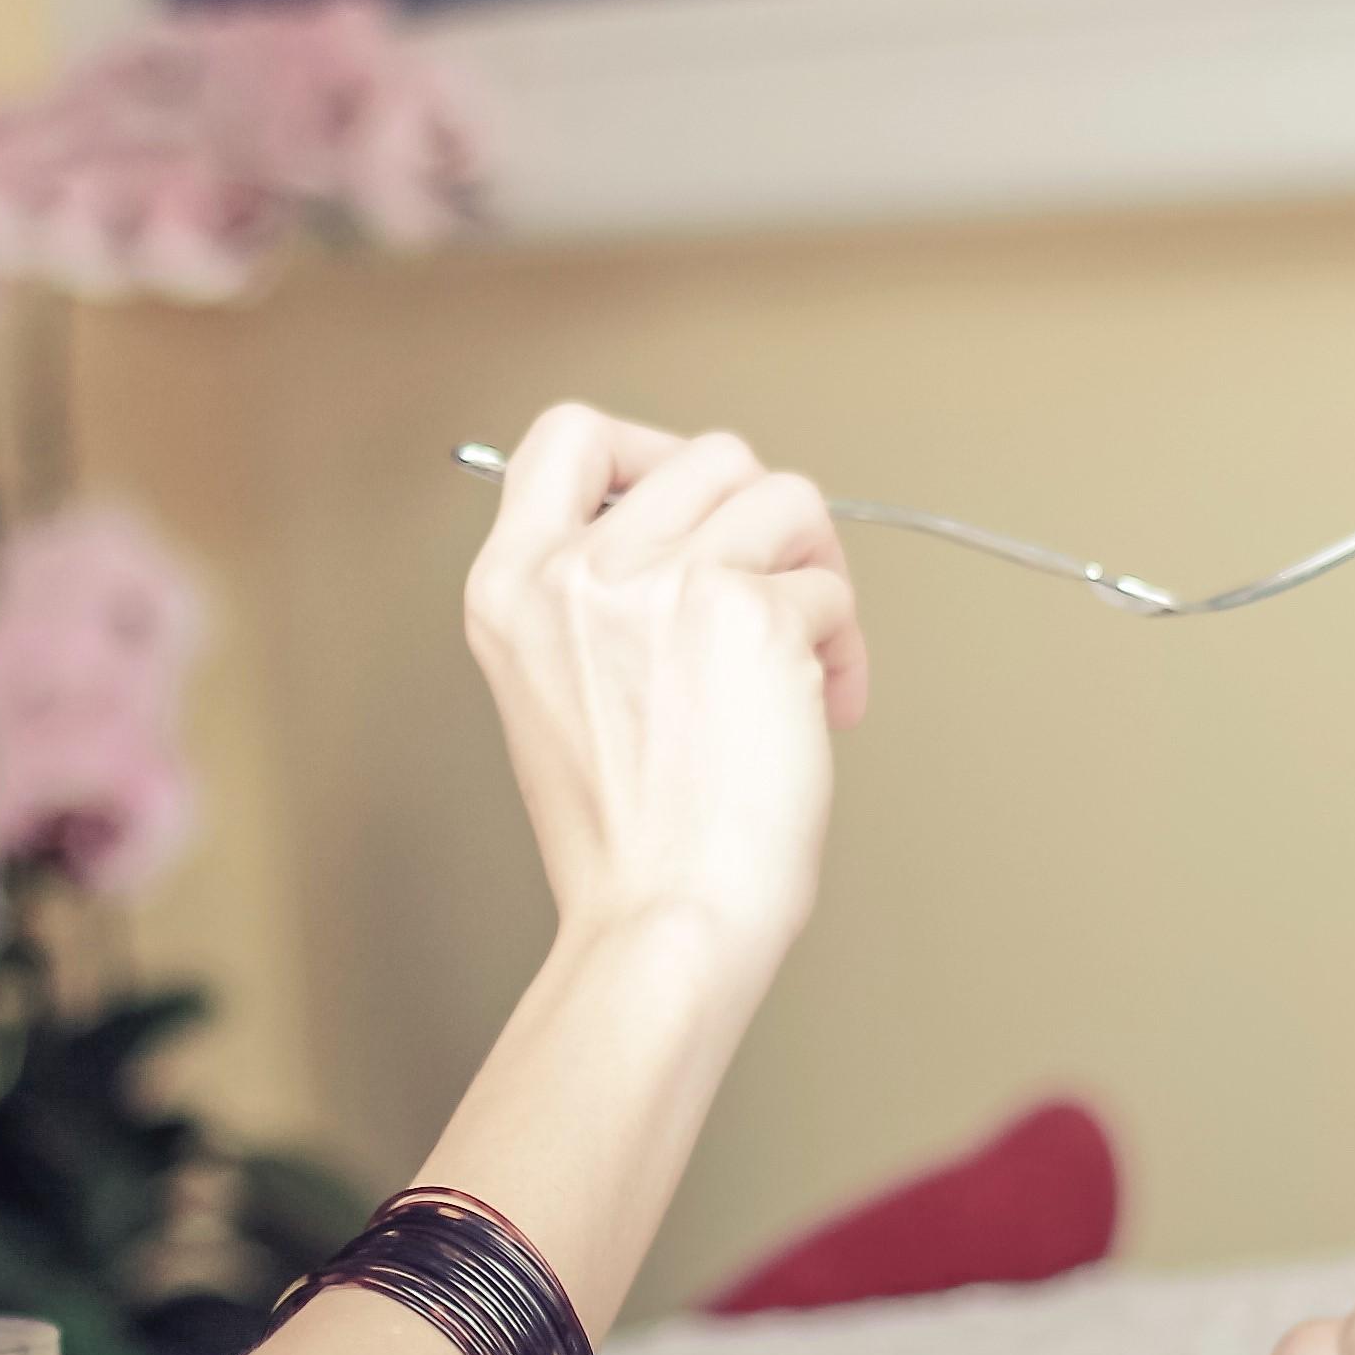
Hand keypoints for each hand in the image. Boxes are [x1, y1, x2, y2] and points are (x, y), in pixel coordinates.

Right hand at [461, 404, 867, 982]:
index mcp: (512, 586)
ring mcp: (664, 582)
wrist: (664, 917)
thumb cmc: (625, 837)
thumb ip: (592, 597)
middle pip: (707, 455)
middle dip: (763, 518)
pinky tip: (824, 707)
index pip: (566, 437)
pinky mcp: (751, 613)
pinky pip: (827, 586)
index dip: (646, 450)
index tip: (690, 505)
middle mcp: (578, 569)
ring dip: (814, 570)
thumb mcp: (553, 689)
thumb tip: (693, 530)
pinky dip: (842, 644)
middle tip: (778, 590)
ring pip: (785, 497)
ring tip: (809, 653)